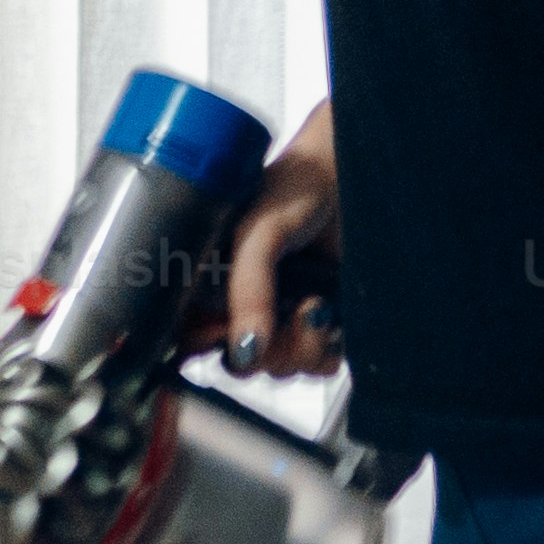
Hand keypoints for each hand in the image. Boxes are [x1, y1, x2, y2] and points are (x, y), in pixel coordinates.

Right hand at [221, 104, 344, 378]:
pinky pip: (318, 365)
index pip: (189, 338)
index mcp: (208, 282)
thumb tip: (244, 348)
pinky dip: (327, 348)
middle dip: (267, 348)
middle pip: (241, 363)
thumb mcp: (256, 235)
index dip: (208, 344)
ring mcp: (282, 318)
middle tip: (288, 310)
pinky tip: (330, 314)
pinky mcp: (322, 326)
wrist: (354, 176)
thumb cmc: (295, 188)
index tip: (227, 331)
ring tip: (315, 305)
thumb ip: (247, 290)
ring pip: (281, 368)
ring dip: (302, 346)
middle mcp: (242, 305)